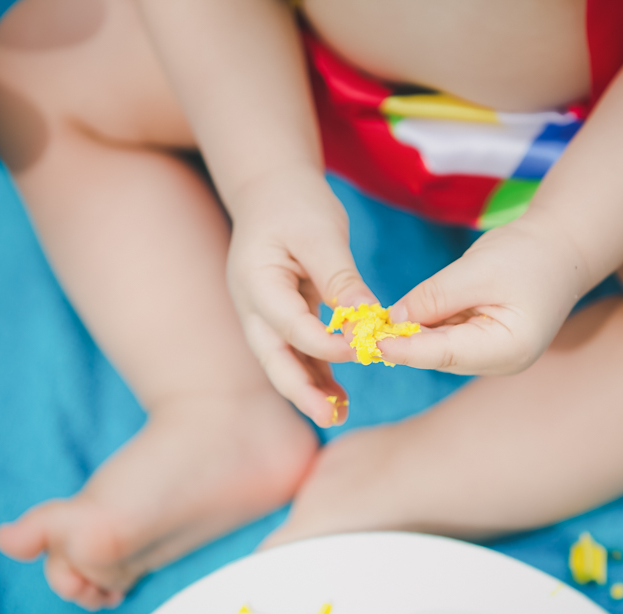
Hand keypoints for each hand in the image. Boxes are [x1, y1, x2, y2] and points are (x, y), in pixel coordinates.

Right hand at [226, 169, 375, 425]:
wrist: (271, 188)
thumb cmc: (294, 203)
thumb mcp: (320, 234)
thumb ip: (342, 279)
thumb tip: (369, 319)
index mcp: (255, 282)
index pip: (290, 325)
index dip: (325, 343)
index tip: (363, 348)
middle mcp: (253, 305)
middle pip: (273, 357)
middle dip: (301, 390)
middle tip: (329, 416)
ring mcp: (264, 314)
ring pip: (284, 361)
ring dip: (309, 388)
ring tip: (338, 415)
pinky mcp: (283, 317)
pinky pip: (298, 351)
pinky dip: (316, 372)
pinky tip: (339, 396)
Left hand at [380, 220, 587, 374]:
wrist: (560, 247)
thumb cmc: (528, 255)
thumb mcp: (477, 270)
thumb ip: (435, 296)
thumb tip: (393, 319)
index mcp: (508, 348)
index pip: (447, 353)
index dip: (407, 349)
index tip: (373, 343)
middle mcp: (500, 361)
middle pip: (439, 355)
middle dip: (401, 343)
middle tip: (359, 331)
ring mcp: (491, 355)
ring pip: (438, 347)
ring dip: (408, 335)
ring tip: (370, 324)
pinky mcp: (482, 342)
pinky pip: (444, 336)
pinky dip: (423, 326)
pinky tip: (397, 316)